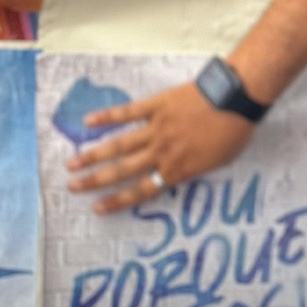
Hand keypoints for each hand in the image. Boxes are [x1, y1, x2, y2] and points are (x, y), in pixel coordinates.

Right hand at [65, 81, 254, 212]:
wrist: (235, 98)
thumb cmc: (234, 132)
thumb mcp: (219, 162)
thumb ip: (194, 170)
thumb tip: (180, 174)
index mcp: (177, 169)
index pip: (141, 190)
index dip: (117, 201)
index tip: (96, 209)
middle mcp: (161, 152)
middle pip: (122, 170)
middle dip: (95, 181)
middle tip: (72, 187)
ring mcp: (156, 128)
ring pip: (118, 144)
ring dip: (93, 154)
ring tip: (71, 162)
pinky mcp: (156, 106)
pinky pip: (127, 113)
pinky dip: (107, 117)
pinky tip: (88, 121)